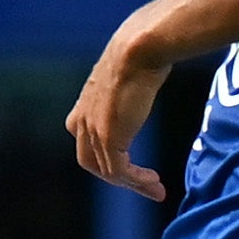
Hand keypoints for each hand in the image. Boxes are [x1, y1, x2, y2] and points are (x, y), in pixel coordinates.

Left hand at [66, 29, 169, 198]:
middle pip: (91, 161)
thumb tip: (147, 71)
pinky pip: (119, 171)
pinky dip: (136, 181)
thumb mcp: (127, 72)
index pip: (86, 142)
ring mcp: (93, 131)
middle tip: (141, 183)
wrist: (138, 48)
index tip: (129, 163)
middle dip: (116, 176)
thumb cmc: (139, 51)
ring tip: (155, 190)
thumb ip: (127, 83)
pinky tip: (154, 182)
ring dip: (132, 184)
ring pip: (106, 171)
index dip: (104, 156)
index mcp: (84, 106)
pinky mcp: (109, 138)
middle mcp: (83, 121)